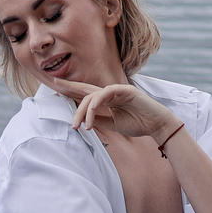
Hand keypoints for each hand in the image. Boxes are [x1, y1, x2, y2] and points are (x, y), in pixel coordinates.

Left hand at [44, 78, 177, 140]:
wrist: (156, 125)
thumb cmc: (137, 124)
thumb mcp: (113, 124)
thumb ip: (99, 119)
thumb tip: (83, 119)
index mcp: (107, 100)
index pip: (86, 94)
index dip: (71, 90)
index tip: (56, 89)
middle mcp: (110, 92)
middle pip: (85, 89)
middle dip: (69, 87)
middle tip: (55, 86)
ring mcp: (118, 90)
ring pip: (92, 96)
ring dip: (82, 111)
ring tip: (78, 125)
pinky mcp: (125, 90)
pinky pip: (105, 94)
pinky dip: (96, 104)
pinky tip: (91, 113)